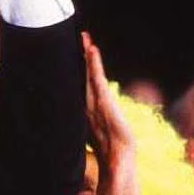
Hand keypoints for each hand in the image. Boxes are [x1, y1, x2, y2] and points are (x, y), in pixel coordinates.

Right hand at [83, 32, 134, 165]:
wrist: (116, 157)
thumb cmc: (110, 150)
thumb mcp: (103, 136)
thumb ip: (95, 129)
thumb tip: (94, 129)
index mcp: (88, 108)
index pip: (83, 83)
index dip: (80, 68)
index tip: (77, 53)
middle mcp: (88, 101)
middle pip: (82, 74)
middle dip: (78, 56)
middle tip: (77, 37)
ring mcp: (93, 99)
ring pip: (88, 73)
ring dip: (85, 55)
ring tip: (84, 37)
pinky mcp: (101, 99)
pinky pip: (96, 76)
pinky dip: (93, 62)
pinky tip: (92, 50)